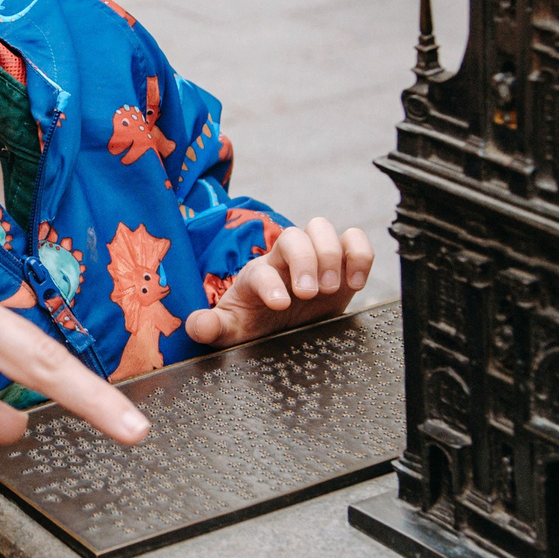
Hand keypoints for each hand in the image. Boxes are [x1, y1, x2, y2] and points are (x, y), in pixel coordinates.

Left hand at [185, 217, 372, 347]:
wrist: (285, 324)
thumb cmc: (257, 323)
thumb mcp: (232, 330)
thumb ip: (211, 327)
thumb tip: (198, 326)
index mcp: (256, 275)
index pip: (261, 269)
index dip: (270, 284)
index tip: (281, 305)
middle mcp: (285, 259)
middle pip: (294, 236)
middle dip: (305, 260)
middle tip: (310, 293)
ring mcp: (315, 256)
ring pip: (322, 228)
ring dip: (331, 254)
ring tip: (333, 287)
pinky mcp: (343, 262)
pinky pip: (354, 240)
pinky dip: (360, 255)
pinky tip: (356, 283)